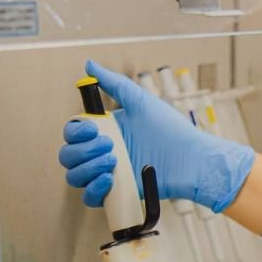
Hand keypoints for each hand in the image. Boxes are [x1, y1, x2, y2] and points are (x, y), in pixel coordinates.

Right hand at [59, 60, 254, 211]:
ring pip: (74, 176)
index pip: (73, 132)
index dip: (76, 132)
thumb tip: (89, 64)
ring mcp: (109, 174)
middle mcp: (103, 152)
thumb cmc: (171, 130)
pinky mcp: (118, 194)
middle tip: (110, 146)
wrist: (193, 160)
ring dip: (87, 168)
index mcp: (106, 131)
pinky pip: (89, 197)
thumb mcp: (141, 102)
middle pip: (68, 155)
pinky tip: (110, 180)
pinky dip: (93, 189)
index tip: (95, 129)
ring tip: (114, 163)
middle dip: (82, 151)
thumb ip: (114, 83)